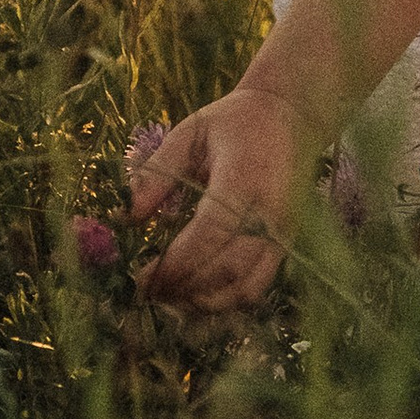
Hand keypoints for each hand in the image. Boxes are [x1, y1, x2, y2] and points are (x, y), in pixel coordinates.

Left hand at [130, 83, 307, 311]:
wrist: (292, 115)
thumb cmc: (236, 121)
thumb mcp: (191, 132)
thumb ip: (157, 171)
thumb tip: (127, 216)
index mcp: (243, 179)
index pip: (209, 234)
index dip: (175, 263)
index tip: (142, 278)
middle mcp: (269, 213)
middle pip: (227, 270)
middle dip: (185, 289)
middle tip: (150, 294)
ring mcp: (283, 232)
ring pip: (246, 288)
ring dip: (206, 303)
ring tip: (171, 300)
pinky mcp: (288, 244)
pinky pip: (260, 286)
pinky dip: (229, 301)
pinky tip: (200, 297)